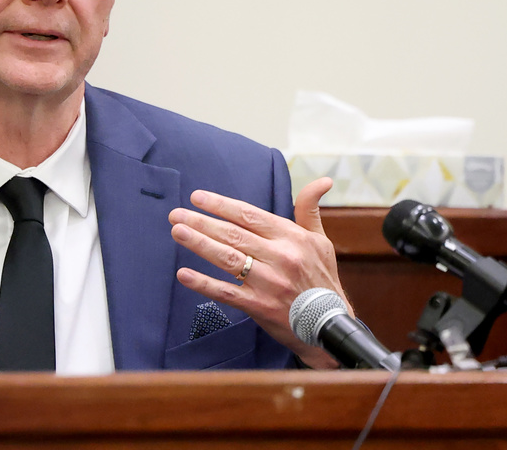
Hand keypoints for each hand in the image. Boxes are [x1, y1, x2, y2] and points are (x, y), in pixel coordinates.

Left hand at [168, 177, 347, 367]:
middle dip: (202, 222)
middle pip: (233, 234)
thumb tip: (323, 181)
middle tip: (176, 214)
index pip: (249, 215)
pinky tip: (184, 274)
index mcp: (292, 237)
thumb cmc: (321, 279)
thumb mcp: (320, 241)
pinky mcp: (260, 306)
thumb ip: (310, 210)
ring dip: (199, 244)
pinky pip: (226, 292)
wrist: (330, 325)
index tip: (197, 197)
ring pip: (228, 258)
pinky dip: (204, 283)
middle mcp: (280, 257)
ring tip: (177, 232)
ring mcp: (269, 282)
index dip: (221, 205)